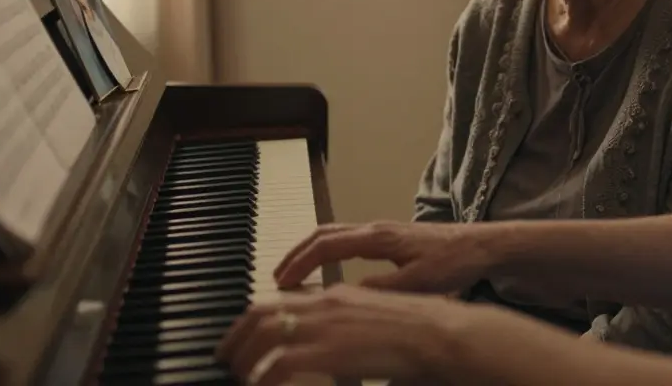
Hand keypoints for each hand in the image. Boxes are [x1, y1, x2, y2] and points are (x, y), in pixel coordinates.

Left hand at [215, 284, 489, 384]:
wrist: (446, 334)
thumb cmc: (424, 334)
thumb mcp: (378, 325)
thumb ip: (349, 333)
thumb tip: (332, 353)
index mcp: (338, 295)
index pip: (281, 300)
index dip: (254, 319)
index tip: (242, 338)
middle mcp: (327, 302)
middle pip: (263, 311)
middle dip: (237, 336)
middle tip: (225, 358)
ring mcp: (328, 323)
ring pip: (265, 332)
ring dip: (245, 356)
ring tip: (240, 375)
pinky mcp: (331, 348)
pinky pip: (280, 362)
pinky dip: (265, 375)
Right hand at [273, 221, 493, 293]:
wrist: (483, 246)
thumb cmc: (454, 261)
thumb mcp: (418, 283)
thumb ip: (382, 289)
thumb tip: (347, 295)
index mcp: (378, 238)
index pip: (326, 245)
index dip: (300, 263)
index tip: (281, 281)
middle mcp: (376, 230)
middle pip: (323, 233)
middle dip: (296, 253)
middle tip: (277, 276)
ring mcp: (382, 233)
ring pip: (334, 235)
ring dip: (310, 251)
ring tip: (295, 273)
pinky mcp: (390, 240)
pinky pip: (347, 241)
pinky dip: (328, 252)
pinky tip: (328, 271)